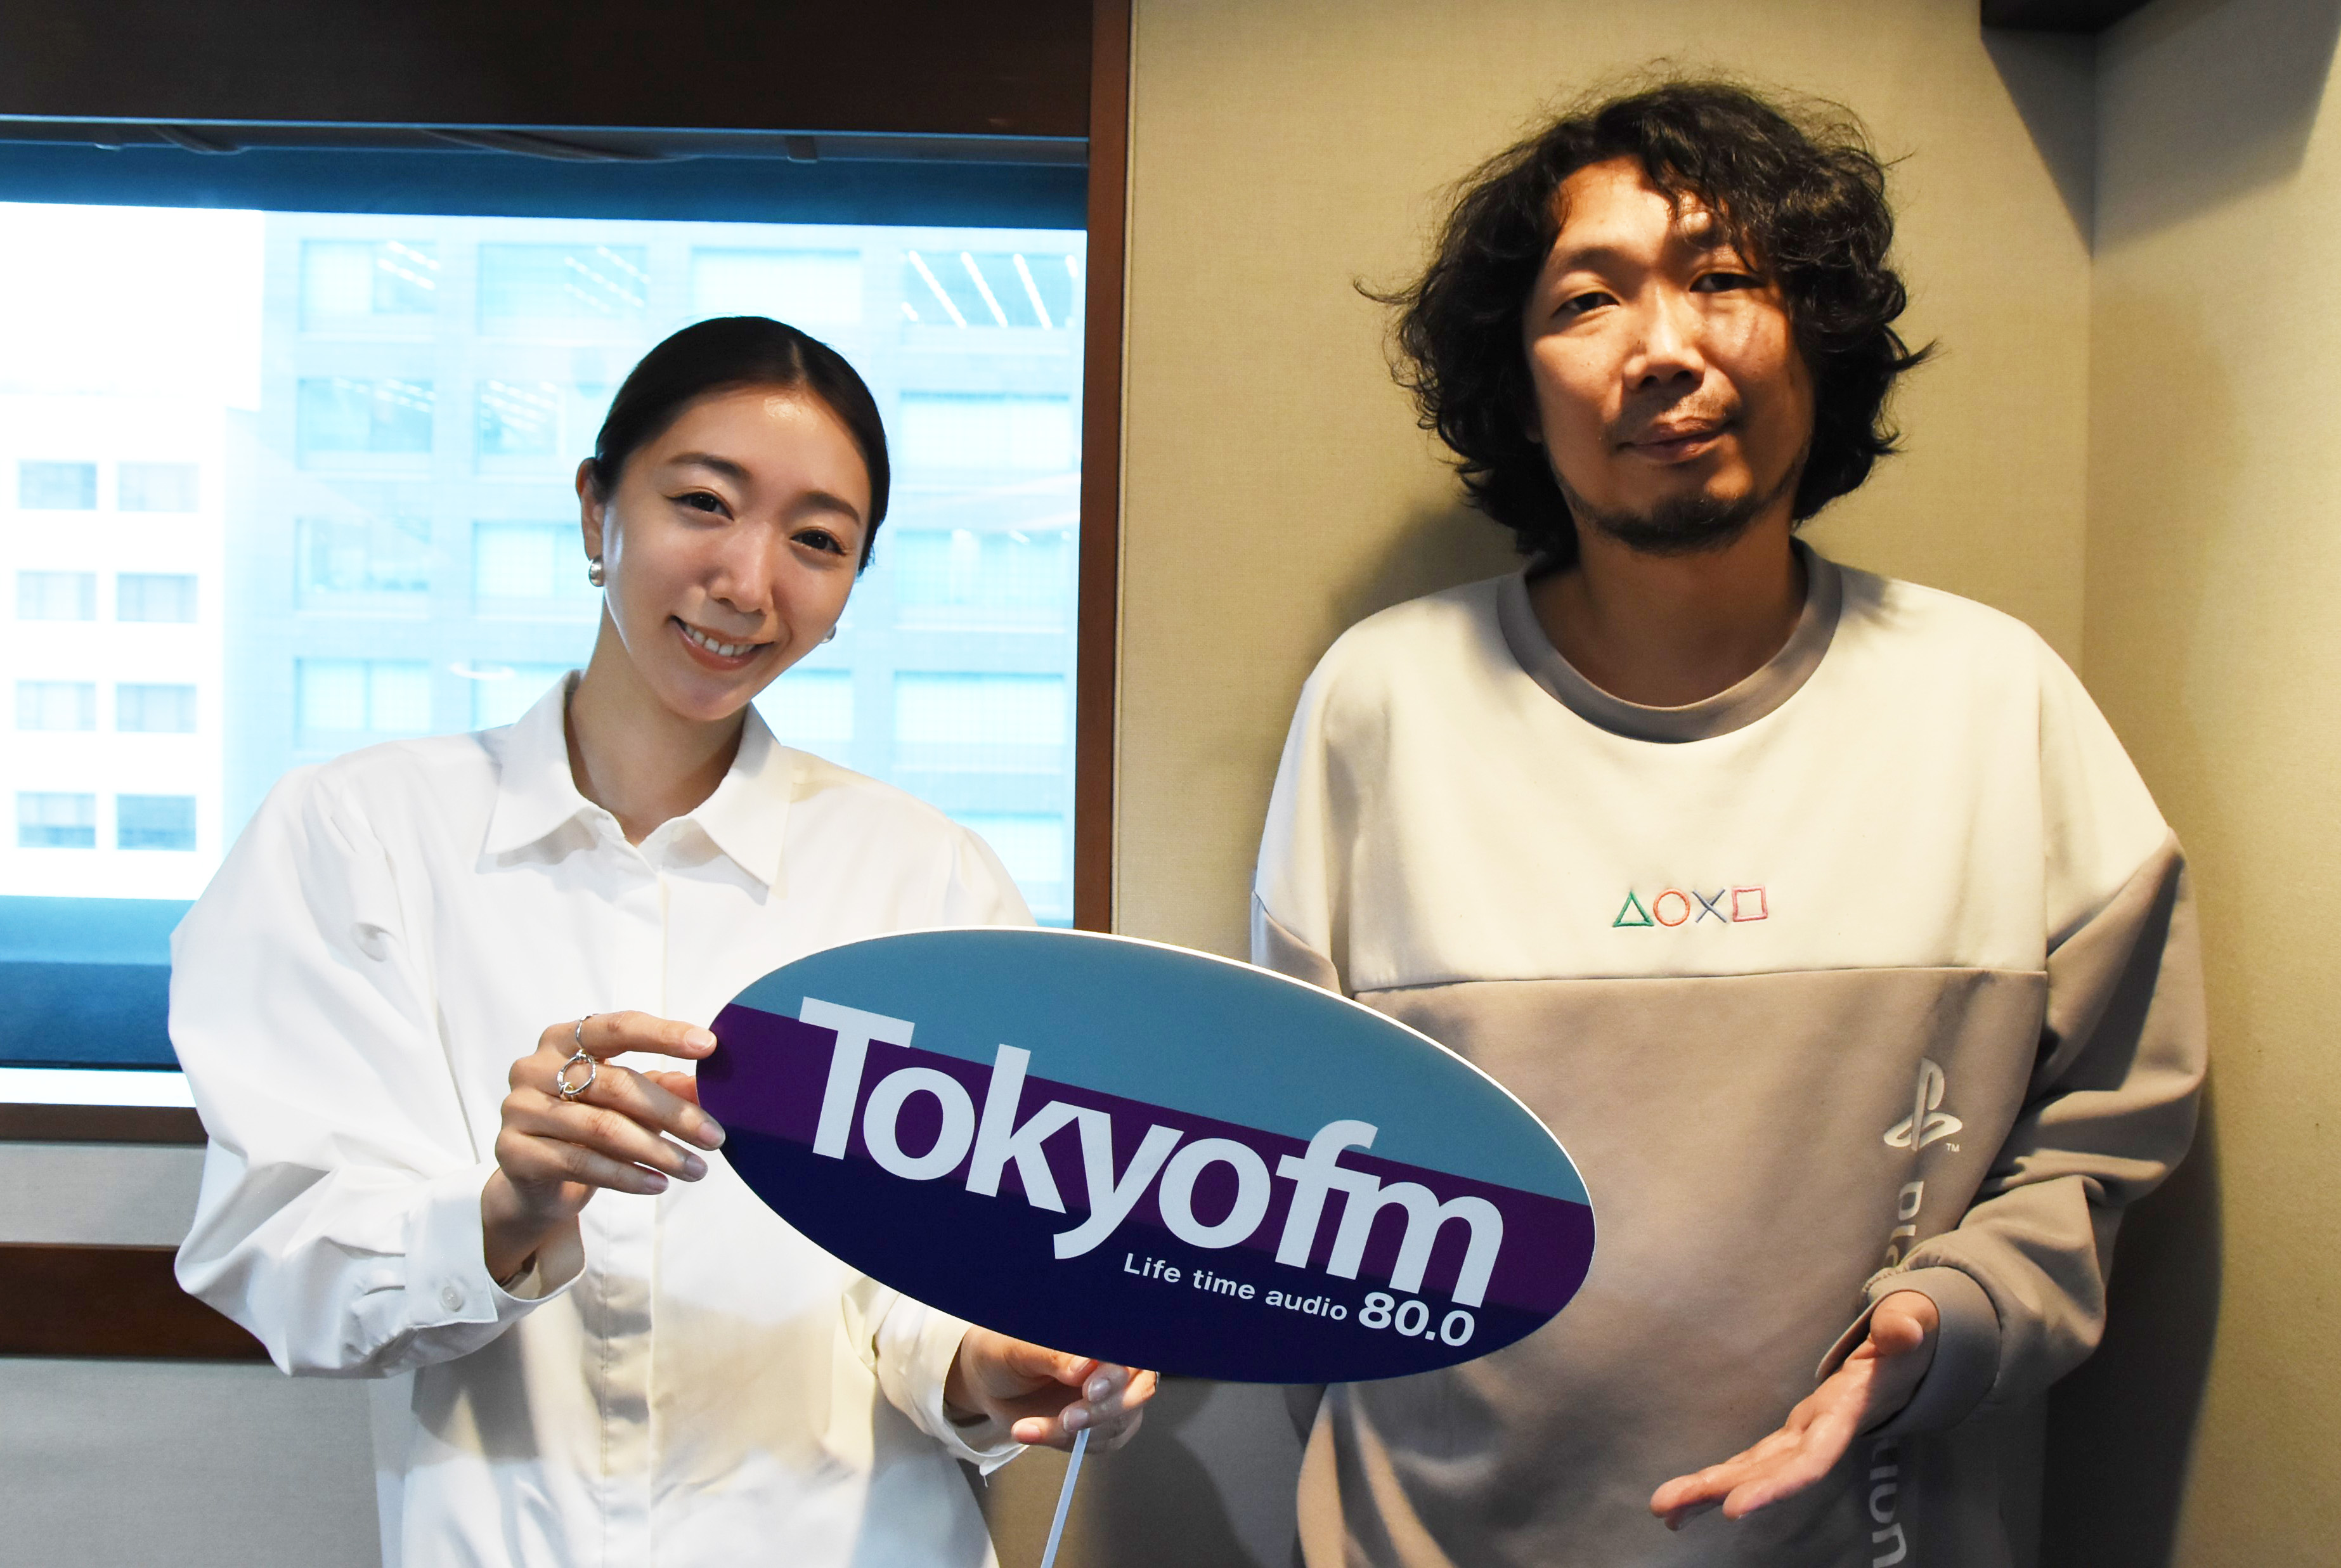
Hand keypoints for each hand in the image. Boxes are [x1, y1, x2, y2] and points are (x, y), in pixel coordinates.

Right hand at [481, 1011, 726, 1281]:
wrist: (533, 1180)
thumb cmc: (586, 1124)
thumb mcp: (627, 1101)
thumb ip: (663, 1087)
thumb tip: (706, 1087)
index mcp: (563, 1039)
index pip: (618, 1027)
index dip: (664, 1035)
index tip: (710, 1045)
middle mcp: (535, 1067)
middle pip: (617, 1085)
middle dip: (673, 1113)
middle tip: (714, 1136)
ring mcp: (520, 1108)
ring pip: (602, 1128)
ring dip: (657, 1151)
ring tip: (696, 1169)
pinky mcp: (514, 1152)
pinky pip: (581, 1163)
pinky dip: (627, 1176)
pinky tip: (658, 1184)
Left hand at [944, 1327, 1156, 1450]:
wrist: (988, 1381)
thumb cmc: (1002, 1352)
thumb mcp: (1019, 1349)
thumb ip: (1054, 1355)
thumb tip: (1085, 1366)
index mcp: (1100, 1333)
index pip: (1130, 1352)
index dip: (1117, 1373)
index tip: (1089, 1390)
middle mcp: (1113, 1362)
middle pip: (1136, 1390)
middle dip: (1101, 1410)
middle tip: (1065, 1420)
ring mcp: (1111, 1394)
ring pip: (1119, 1421)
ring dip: (1078, 1432)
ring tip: (1029, 1428)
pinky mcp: (1101, 1423)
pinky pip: (1101, 1442)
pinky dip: (1067, 1444)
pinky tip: (1031, 1432)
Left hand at [1649, 1290, 1939, 1530]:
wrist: (1909, 1360)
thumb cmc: (1906, 1340)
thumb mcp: (1910, 1327)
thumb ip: (1905, 1330)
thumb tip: (1905, 1334)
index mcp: (1845, 1414)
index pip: (1809, 1461)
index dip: (1776, 1485)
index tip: (1735, 1508)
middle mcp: (1819, 1435)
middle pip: (1768, 1474)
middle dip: (1720, 1492)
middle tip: (1667, 1510)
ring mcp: (1802, 1437)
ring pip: (1753, 1470)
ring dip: (1708, 1490)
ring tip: (1664, 1510)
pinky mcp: (1790, 1433)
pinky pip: (1751, 1460)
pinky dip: (1719, 1478)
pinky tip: (1686, 1496)